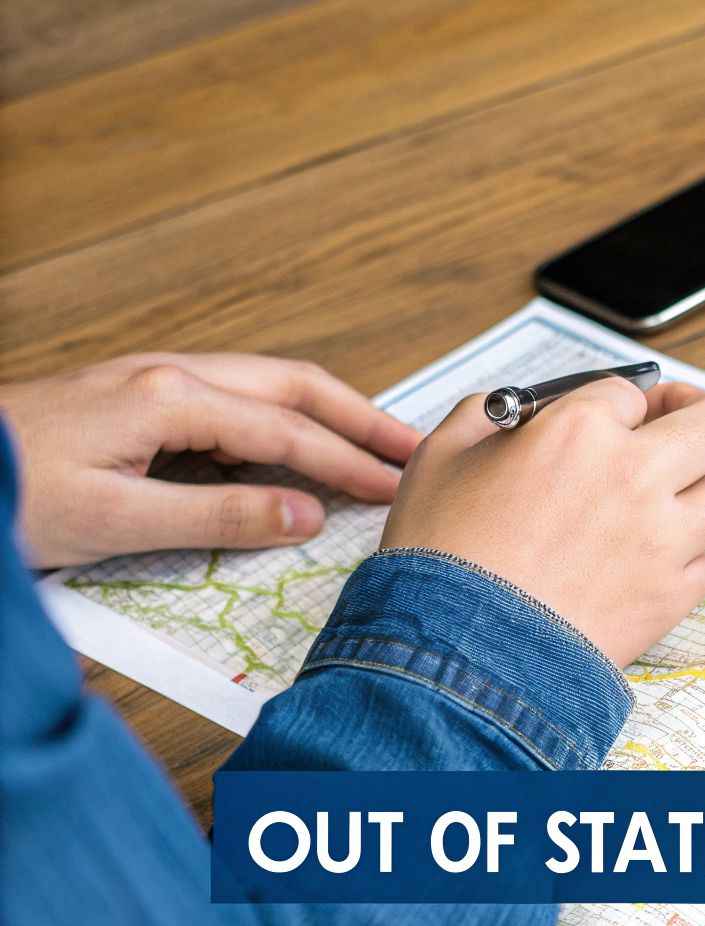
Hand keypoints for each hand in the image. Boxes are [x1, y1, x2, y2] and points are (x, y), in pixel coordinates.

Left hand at [0, 353, 420, 568]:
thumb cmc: (10, 492)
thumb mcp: (117, 521)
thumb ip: (219, 515)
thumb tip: (304, 515)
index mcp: (170, 398)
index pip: (289, 432)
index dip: (351, 464)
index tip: (400, 488)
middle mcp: (168, 375)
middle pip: (294, 385)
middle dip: (361, 416)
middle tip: (414, 449)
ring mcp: (151, 381)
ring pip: (266, 386)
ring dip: (326, 414)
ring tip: (372, 447)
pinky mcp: (137, 398)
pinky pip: (233, 401)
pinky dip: (282, 423)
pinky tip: (293, 454)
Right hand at [381, 378, 704, 667]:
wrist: (457, 657)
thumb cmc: (442, 561)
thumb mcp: (439, 459)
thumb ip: (482, 418)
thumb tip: (510, 412)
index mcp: (580, 430)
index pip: (630, 391)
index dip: (618, 402)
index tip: (612, 414)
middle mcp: (635, 476)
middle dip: (693, 416)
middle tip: (672, 426)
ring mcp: (663, 538)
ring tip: (677, 493)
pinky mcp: (672, 595)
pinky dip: (684, 556)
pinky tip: (649, 558)